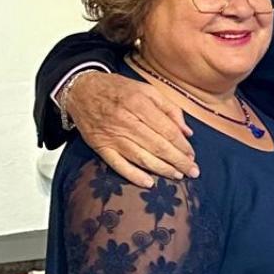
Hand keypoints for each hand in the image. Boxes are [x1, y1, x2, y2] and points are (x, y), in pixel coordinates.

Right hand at [62, 71, 196, 185]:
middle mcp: (126, 121)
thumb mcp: (146, 89)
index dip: (182, 146)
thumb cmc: (118, 89)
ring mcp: (112, 136)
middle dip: (178, 161)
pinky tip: (149, 183)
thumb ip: (169, 109)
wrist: (80, 90)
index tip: (192, 155)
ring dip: (162, 170)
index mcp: (139, 104)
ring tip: (177, 176)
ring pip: (141, 158)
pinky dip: (134, 176)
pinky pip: (118, 165)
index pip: (167, 130)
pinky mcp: (100, 147)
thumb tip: (187, 132)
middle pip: (157, 147)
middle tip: (192, 172)